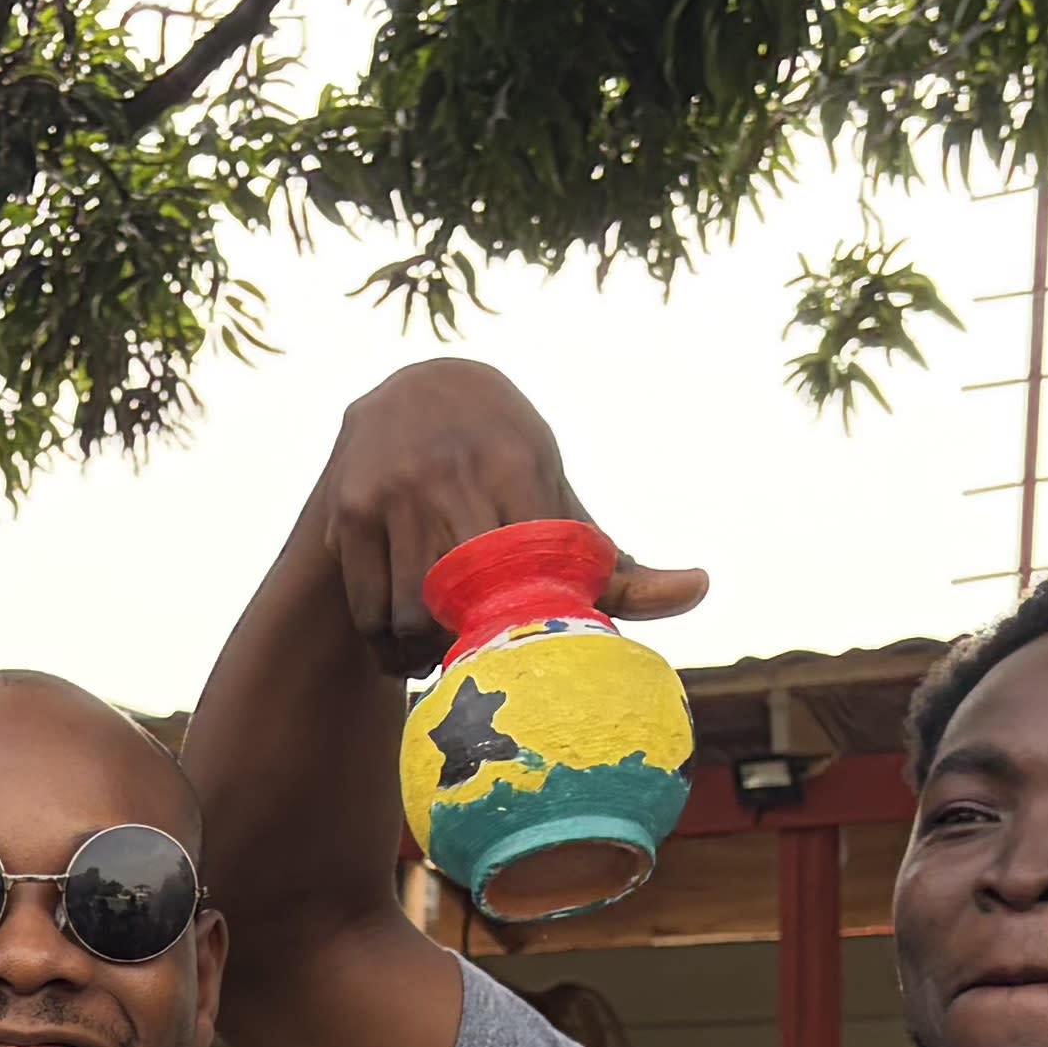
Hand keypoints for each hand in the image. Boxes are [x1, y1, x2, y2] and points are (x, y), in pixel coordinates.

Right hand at [303, 358, 703, 669]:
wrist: (411, 391)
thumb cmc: (502, 461)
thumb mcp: (556, 496)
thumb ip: (619, 560)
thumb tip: (698, 589)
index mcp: (518, 465)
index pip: (536, 573)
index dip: (531, 621)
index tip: (528, 635)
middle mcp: (453, 472)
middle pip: (473, 605)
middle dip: (476, 645)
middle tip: (482, 655)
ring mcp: (394, 492)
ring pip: (415, 616)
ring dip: (427, 655)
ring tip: (440, 653)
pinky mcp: (349, 512)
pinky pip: (370, 612)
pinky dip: (388, 647)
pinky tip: (404, 648)